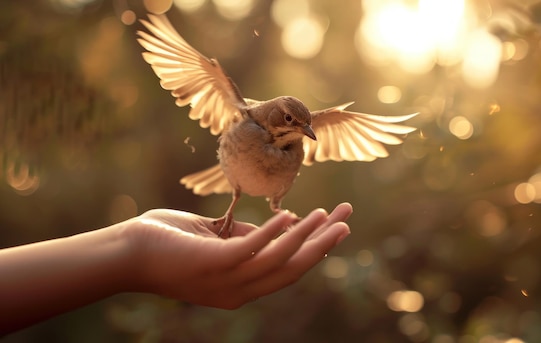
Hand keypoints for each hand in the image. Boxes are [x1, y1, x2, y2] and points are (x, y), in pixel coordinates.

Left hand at [120, 203, 351, 308]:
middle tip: (348, 219)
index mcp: (241, 286)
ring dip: (306, 237)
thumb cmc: (167, 243)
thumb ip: (246, 238)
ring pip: (279, 262)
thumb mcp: (217, 241)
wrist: (125, 254)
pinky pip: (251, 250)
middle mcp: (239, 291)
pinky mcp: (212, 265)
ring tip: (328, 214)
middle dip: (324, 244)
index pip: (287, 269)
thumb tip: (281, 225)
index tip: (337, 228)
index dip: (315, 250)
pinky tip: (289, 215)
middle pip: (293, 269)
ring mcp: (226, 281)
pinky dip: (274, 233)